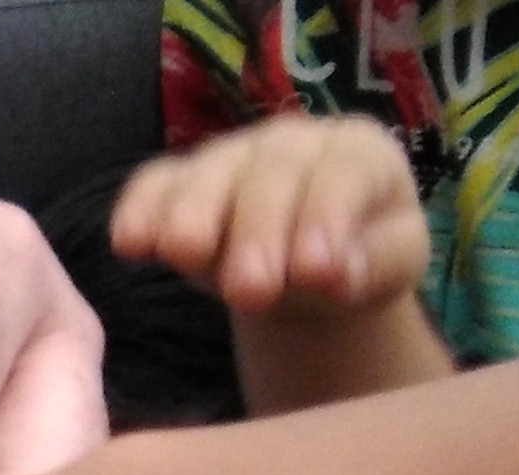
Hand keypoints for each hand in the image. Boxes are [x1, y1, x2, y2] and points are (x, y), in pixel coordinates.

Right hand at [109, 115, 429, 320]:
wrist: (312, 263)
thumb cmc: (358, 258)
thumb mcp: (390, 267)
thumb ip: (373, 265)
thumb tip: (335, 274)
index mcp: (358, 153)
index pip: (343, 177)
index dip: (328, 219)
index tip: (316, 272)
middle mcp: (292, 141)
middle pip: (271, 176)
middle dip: (257, 231)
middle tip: (250, 290)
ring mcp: (231, 155)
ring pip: (209, 173)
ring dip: (192, 214)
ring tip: (183, 253)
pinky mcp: (181, 180)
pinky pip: (154, 183)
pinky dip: (139, 209)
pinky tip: (128, 243)